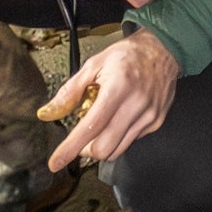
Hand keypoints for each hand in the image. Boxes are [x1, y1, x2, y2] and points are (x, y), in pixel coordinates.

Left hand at [41, 28, 179, 169]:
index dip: (70, 148)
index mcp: (117, 88)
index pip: (90, 127)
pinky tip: (119, 119)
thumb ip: (70, 91)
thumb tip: (48, 113)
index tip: (55, 162)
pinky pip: (131, 141)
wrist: (163, 49)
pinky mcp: (156, 122)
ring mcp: (149, 116)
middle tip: (81, 138)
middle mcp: (135, 105)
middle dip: (86, 150)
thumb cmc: (128, 55)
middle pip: (104, 147)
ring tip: (101, 126)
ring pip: (118, 150)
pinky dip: (119, 137)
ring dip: (102, 146)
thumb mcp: (94, 65)